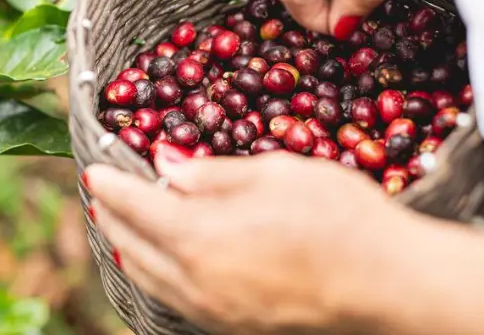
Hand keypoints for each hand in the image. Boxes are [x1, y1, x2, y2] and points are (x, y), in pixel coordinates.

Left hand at [83, 149, 414, 333]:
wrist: (390, 284)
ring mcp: (212, 310)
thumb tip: (166, 165)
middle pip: (130, 244)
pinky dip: (151, 271)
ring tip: (115, 222)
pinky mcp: (232, 325)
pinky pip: (171, 296)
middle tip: (99, 192)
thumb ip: (212, 173)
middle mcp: (196, 281)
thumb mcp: (276, 173)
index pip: (136, 206)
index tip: (93, 169)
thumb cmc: (340, 217)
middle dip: (109, 215)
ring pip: (146, 276)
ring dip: (124, 245)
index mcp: (201, 237)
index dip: (110, 184)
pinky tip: (156, 258)